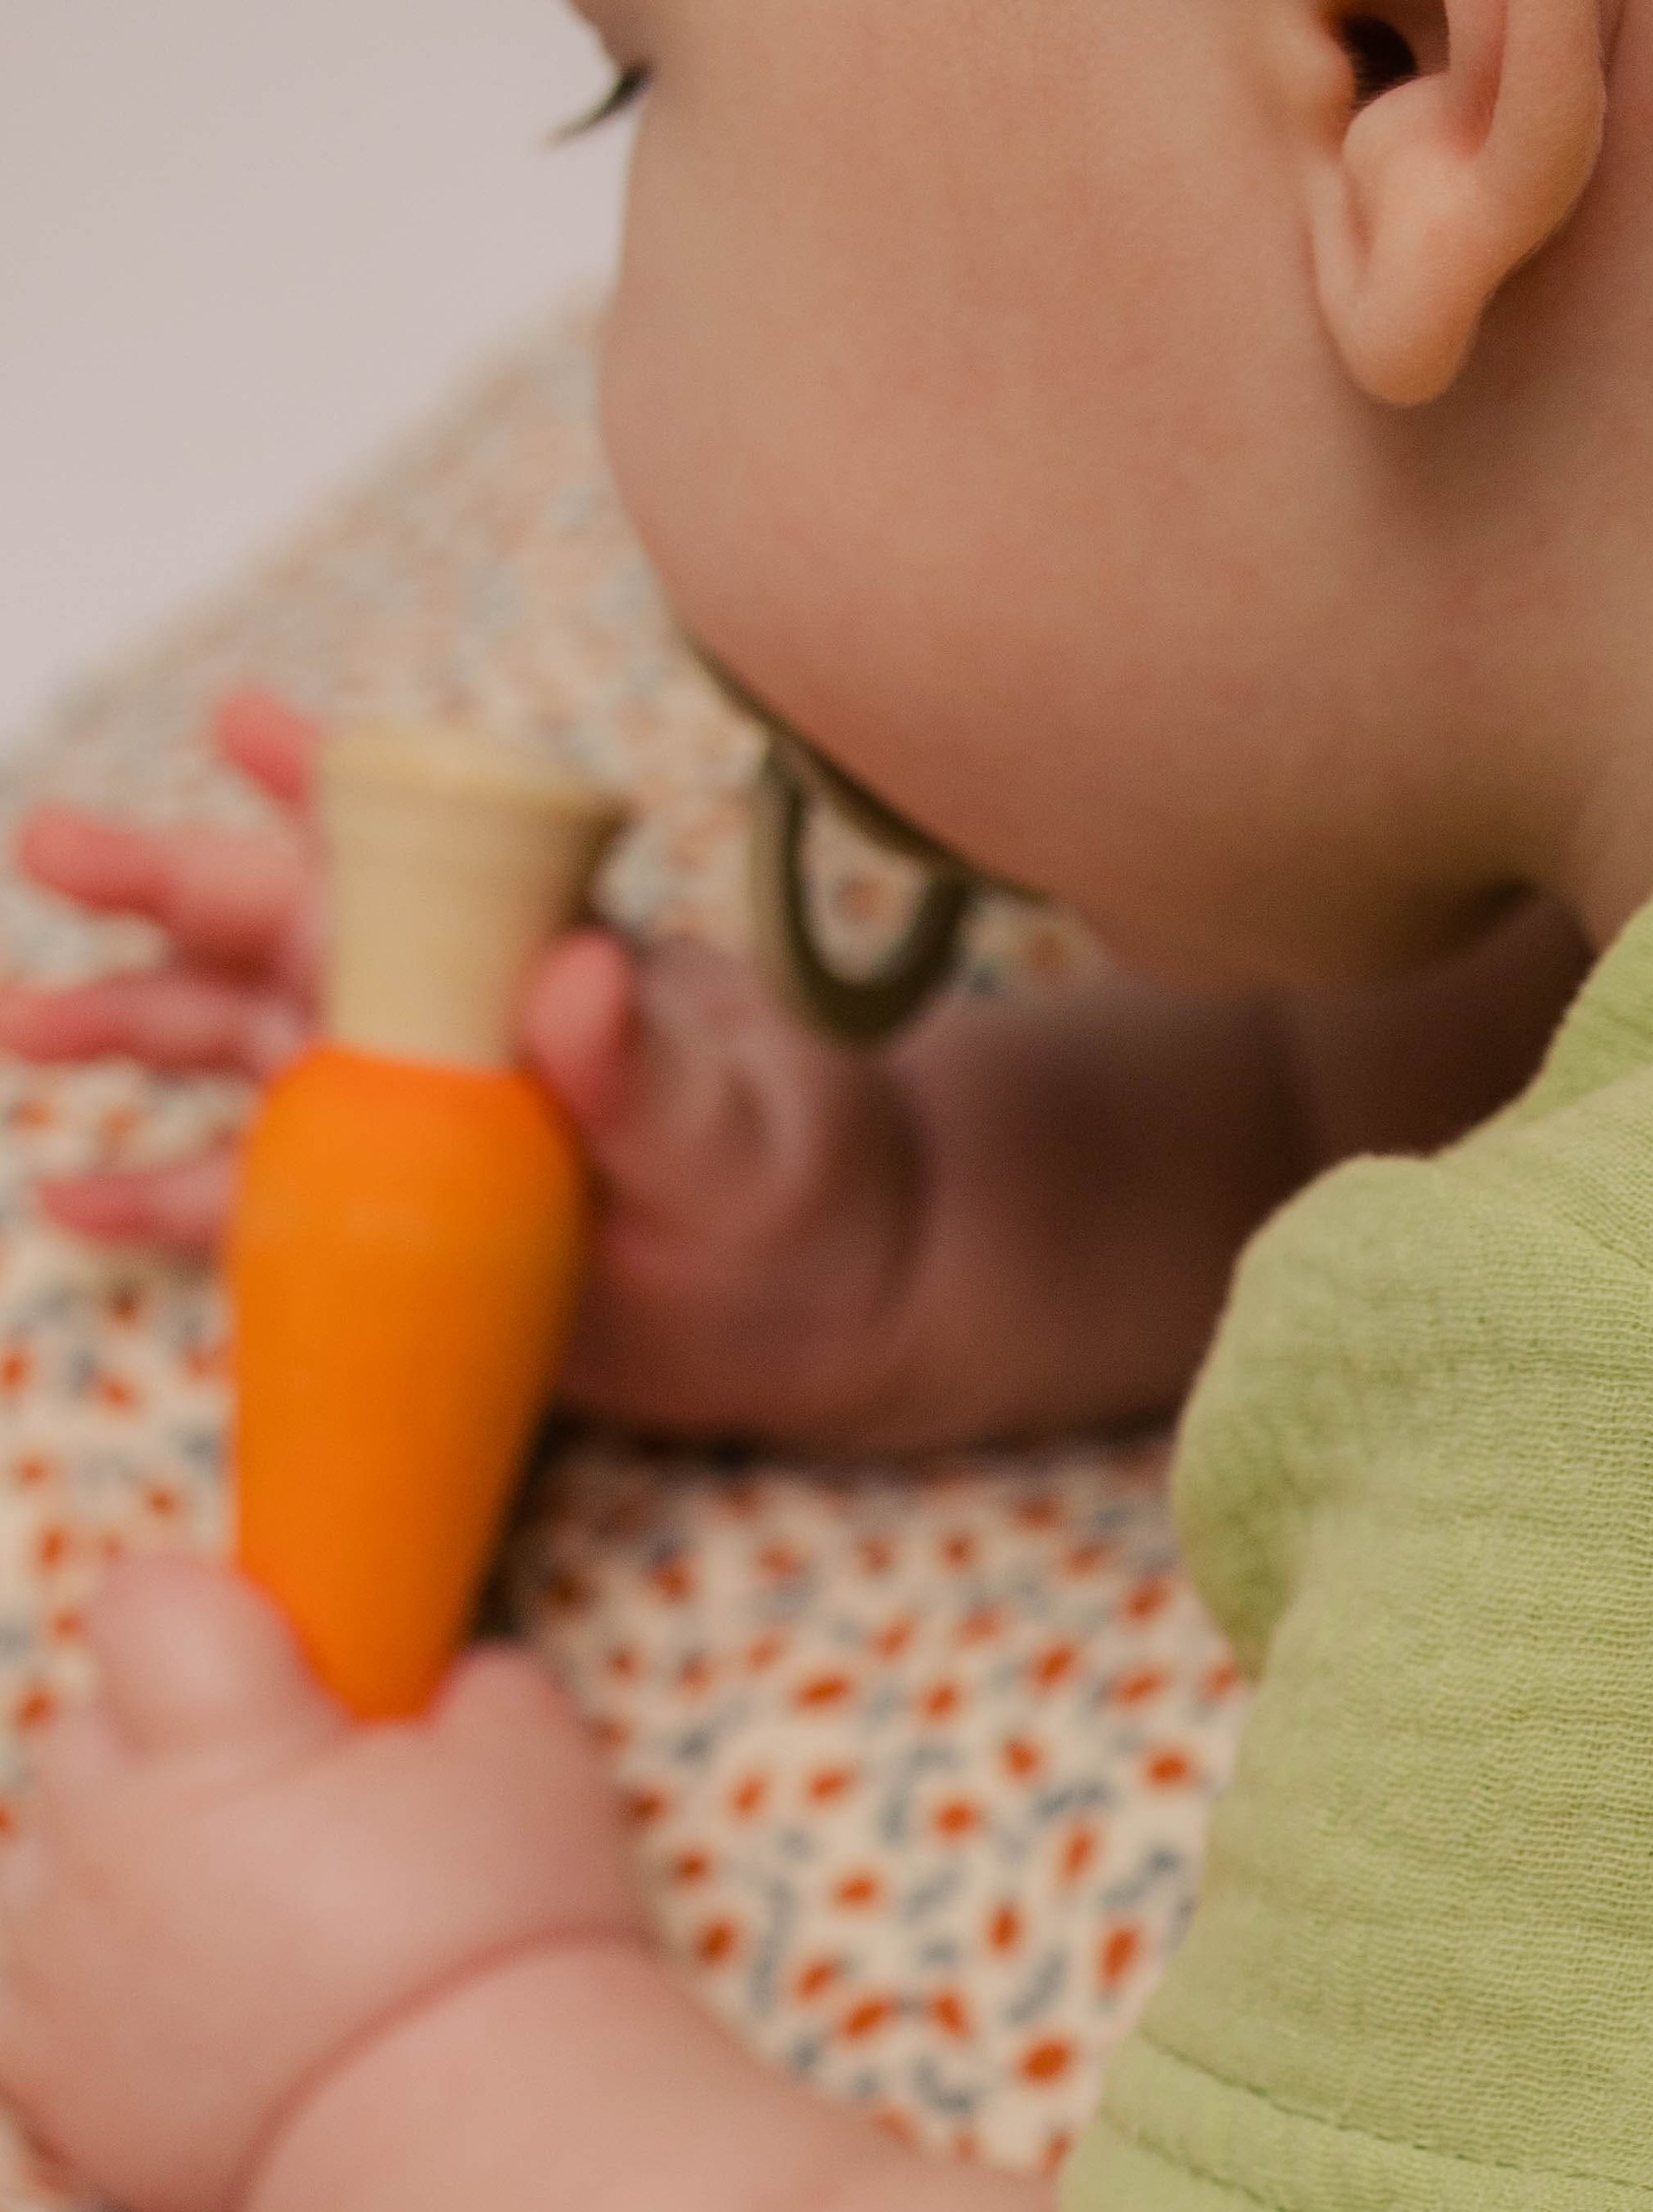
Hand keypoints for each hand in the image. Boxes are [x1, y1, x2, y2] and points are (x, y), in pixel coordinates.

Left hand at [0, 1559, 649, 2211]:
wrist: (468, 2157)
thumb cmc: (507, 1952)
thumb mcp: (541, 1777)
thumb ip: (479, 1692)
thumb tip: (455, 1678)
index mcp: (218, 1743)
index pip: (148, 1599)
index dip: (213, 1619)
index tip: (279, 1667)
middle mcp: (110, 1839)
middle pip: (88, 1731)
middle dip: (170, 1753)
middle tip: (284, 1816)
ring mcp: (61, 1961)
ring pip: (41, 1858)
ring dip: (114, 1870)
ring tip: (229, 1925)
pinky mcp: (44, 2074)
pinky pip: (23, 1987)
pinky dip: (84, 1986)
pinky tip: (180, 2009)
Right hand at [1, 688, 935, 1447]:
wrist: (833, 1307)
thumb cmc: (798, 1181)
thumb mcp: (737, 1128)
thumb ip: (651, 1067)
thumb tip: (581, 973)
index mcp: (519, 957)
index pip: (406, 850)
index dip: (315, 781)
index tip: (239, 724)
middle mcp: (444, 1019)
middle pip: (279, 932)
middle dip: (163, 887)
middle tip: (52, 849)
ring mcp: (410, 1121)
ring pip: (242, 1054)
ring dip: (132, 1031)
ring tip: (24, 1026)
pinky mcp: (397, 1228)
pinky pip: (256, 1212)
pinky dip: (166, 1207)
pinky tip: (74, 1204)